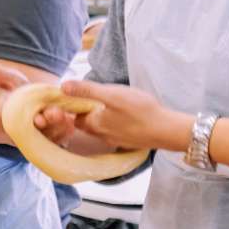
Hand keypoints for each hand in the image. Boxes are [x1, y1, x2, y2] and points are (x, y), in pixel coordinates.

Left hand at [61, 80, 192, 151]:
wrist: (166, 130)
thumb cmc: (139, 110)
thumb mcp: (111, 94)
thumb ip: (87, 90)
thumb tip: (63, 86)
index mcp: (94, 124)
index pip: (75, 116)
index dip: (74, 105)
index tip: (78, 94)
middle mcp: (102, 136)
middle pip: (86, 124)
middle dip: (86, 112)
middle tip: (93, 97)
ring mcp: (116, 140)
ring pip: (101, 129)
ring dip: (100, 118)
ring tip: (108, 105)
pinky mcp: (129, 141)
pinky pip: (114, 132)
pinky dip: (114, 124)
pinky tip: (124, 115)